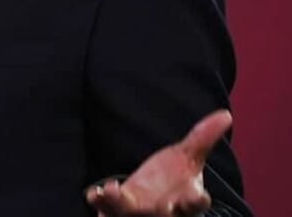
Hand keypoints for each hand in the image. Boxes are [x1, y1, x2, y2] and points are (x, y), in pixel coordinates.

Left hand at [85, 110, 232, 215]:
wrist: (148, 198)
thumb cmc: (172, 179)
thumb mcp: (187, 158)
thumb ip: (203, 138)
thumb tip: (226, 114)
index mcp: (185, 201)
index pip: (195, 204)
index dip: (196, 201)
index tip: (198, 196)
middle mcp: (164, 212)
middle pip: (162, 214)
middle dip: (157, 211)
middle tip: (155, 207)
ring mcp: (139, 213)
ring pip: (131, 213)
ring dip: (119, 205)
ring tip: (109, 191)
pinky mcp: (117, 212)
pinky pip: (107, 211)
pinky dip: (101, 204)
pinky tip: (94, 194)